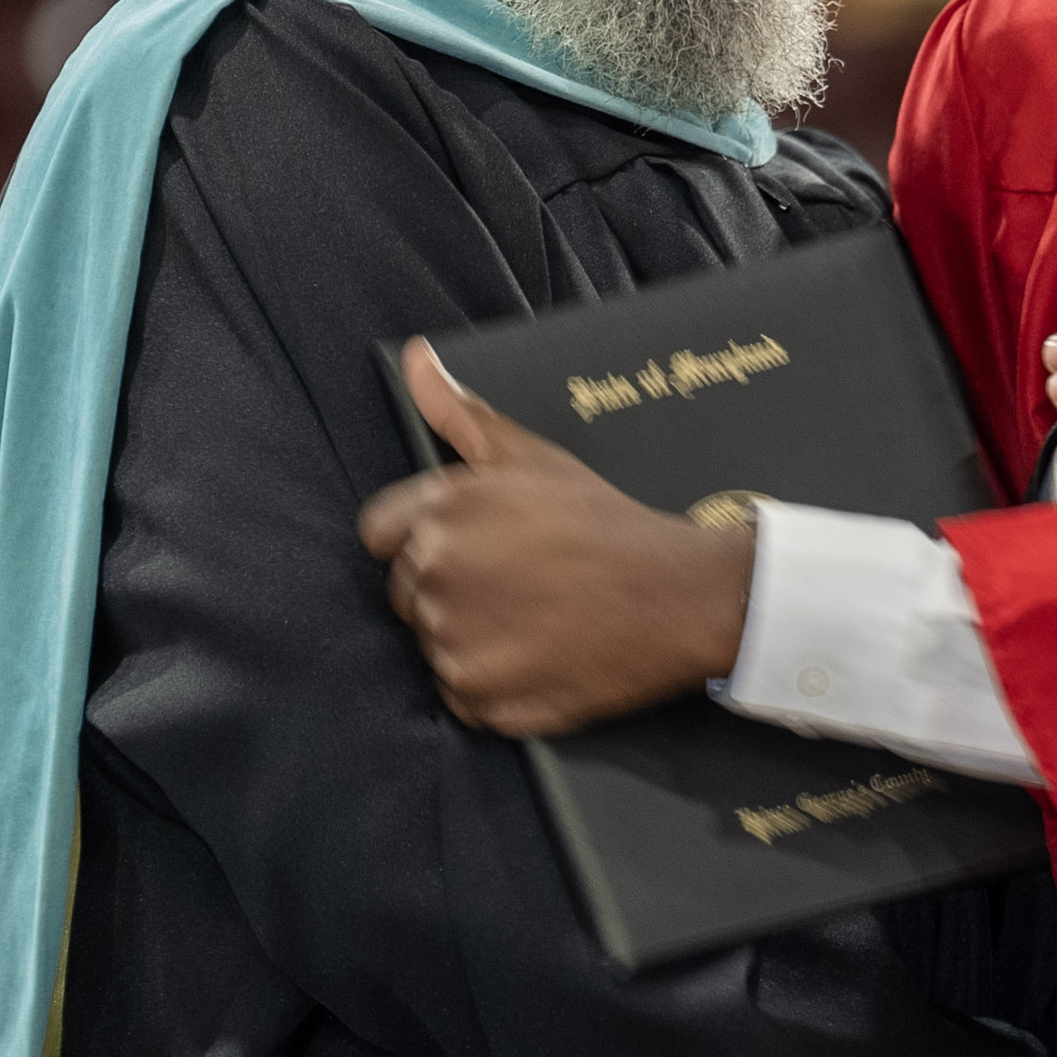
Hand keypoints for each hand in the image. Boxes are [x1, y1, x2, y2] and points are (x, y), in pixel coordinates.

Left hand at [357, 340, 754, 735]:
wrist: (676, 596)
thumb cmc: (604, 521)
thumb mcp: (533, 456)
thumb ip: (461, 412)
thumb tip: (413, 356)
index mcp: (440, 515)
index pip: (381, 536)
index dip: (426, 538)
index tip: (477, 545)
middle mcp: (436, 578)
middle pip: (408, 592)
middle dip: (451, 587)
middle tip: (519, 581)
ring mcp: (455, 644)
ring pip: (435, 643)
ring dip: (472, 636)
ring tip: (535, 618)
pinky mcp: (481, 700)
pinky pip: (461, 695)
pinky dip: (492, 684)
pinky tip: (538, 656)